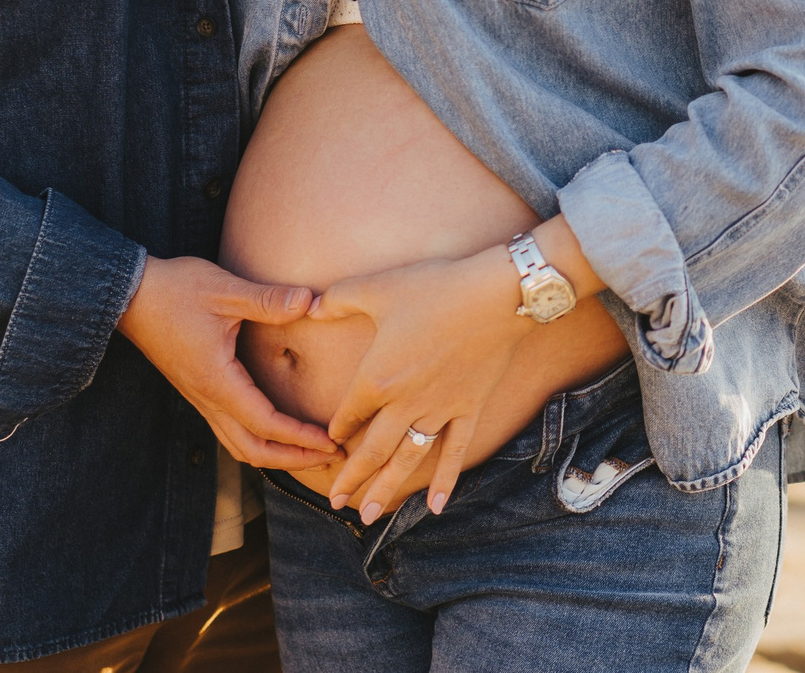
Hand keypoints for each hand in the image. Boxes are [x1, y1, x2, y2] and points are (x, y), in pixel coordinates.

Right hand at [116, 256, 341, 469]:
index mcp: (217, 381)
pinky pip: (229, 430)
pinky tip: (276, 431)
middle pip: (252, 449)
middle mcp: (207, 398)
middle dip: (292, 458)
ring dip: (275, 454)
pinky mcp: (198, 390)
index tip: (332, 442)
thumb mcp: (225, 290)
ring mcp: (200, 397)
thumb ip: (268, 300)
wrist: (129, 295)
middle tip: (330, 457)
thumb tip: (310, 301)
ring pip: (238, 445)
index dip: (301, 438)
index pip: (265, 424)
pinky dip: (257, 440)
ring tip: (308, 451)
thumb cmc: (176, 290)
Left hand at [308, 247, 530, 521]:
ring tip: (368, 516)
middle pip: (372, 450)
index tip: (329, 444)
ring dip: (386, 489)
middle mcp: (405, 403)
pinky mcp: (469, 410)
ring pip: (407, 460)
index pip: (348, 414)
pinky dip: (444, 482)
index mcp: (377, 378)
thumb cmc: (433, 288)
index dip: (336, 430)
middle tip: (334, 503)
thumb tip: (308, 306)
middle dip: (352, 478)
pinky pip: (454, 453)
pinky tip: (434, 507)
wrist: (496, 296)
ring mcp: (439, 411)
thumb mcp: (376, 288)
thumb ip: (336, 300)